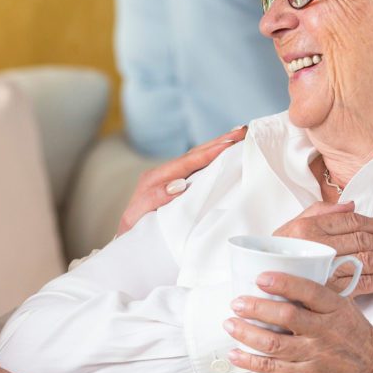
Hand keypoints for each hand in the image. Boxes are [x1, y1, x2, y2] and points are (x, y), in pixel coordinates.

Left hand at [117, 125, 247, 234]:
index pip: (187, 162)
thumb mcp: (139, 214)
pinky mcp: (177, 184)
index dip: (209, 153)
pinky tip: (225, 152)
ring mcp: (171, 177)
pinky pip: (197, 168)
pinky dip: (211, 158)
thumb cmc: (134, 229)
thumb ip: (155, 198)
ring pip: (197, 158)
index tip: (229, 143)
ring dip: (217, 146)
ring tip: (238, 135)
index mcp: (155, 177)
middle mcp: (164, 173)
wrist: (130, 240)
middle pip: (194, 154)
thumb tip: (178, 185)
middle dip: (218, 142)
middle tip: (242, 131)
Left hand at [224, 272, 372, 372]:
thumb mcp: (346, 309)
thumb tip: (288, 275)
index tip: (261, 277)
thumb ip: (321, 295)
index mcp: (336, 309)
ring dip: (246, 332)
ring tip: (230, 324)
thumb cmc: (357, 339)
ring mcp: (316, 355)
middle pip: (286, 316)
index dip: (283, 283)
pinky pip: (273, 368)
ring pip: (274, 343)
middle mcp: (325, 331)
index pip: (308, 291)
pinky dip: (250, 360)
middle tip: (237, 302)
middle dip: (255, 307)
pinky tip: (236, 353)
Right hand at [272, 201, 372, 295]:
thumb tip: (352, 204)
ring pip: (367, 261)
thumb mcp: (292, 227)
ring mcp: (323, 269)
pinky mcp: (328, 291)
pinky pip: (361, 284)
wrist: (257, 285)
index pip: (352, 222)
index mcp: (309, 227)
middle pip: (364, 240)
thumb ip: (320, 212)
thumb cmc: (277, 254)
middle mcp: (316, 246)